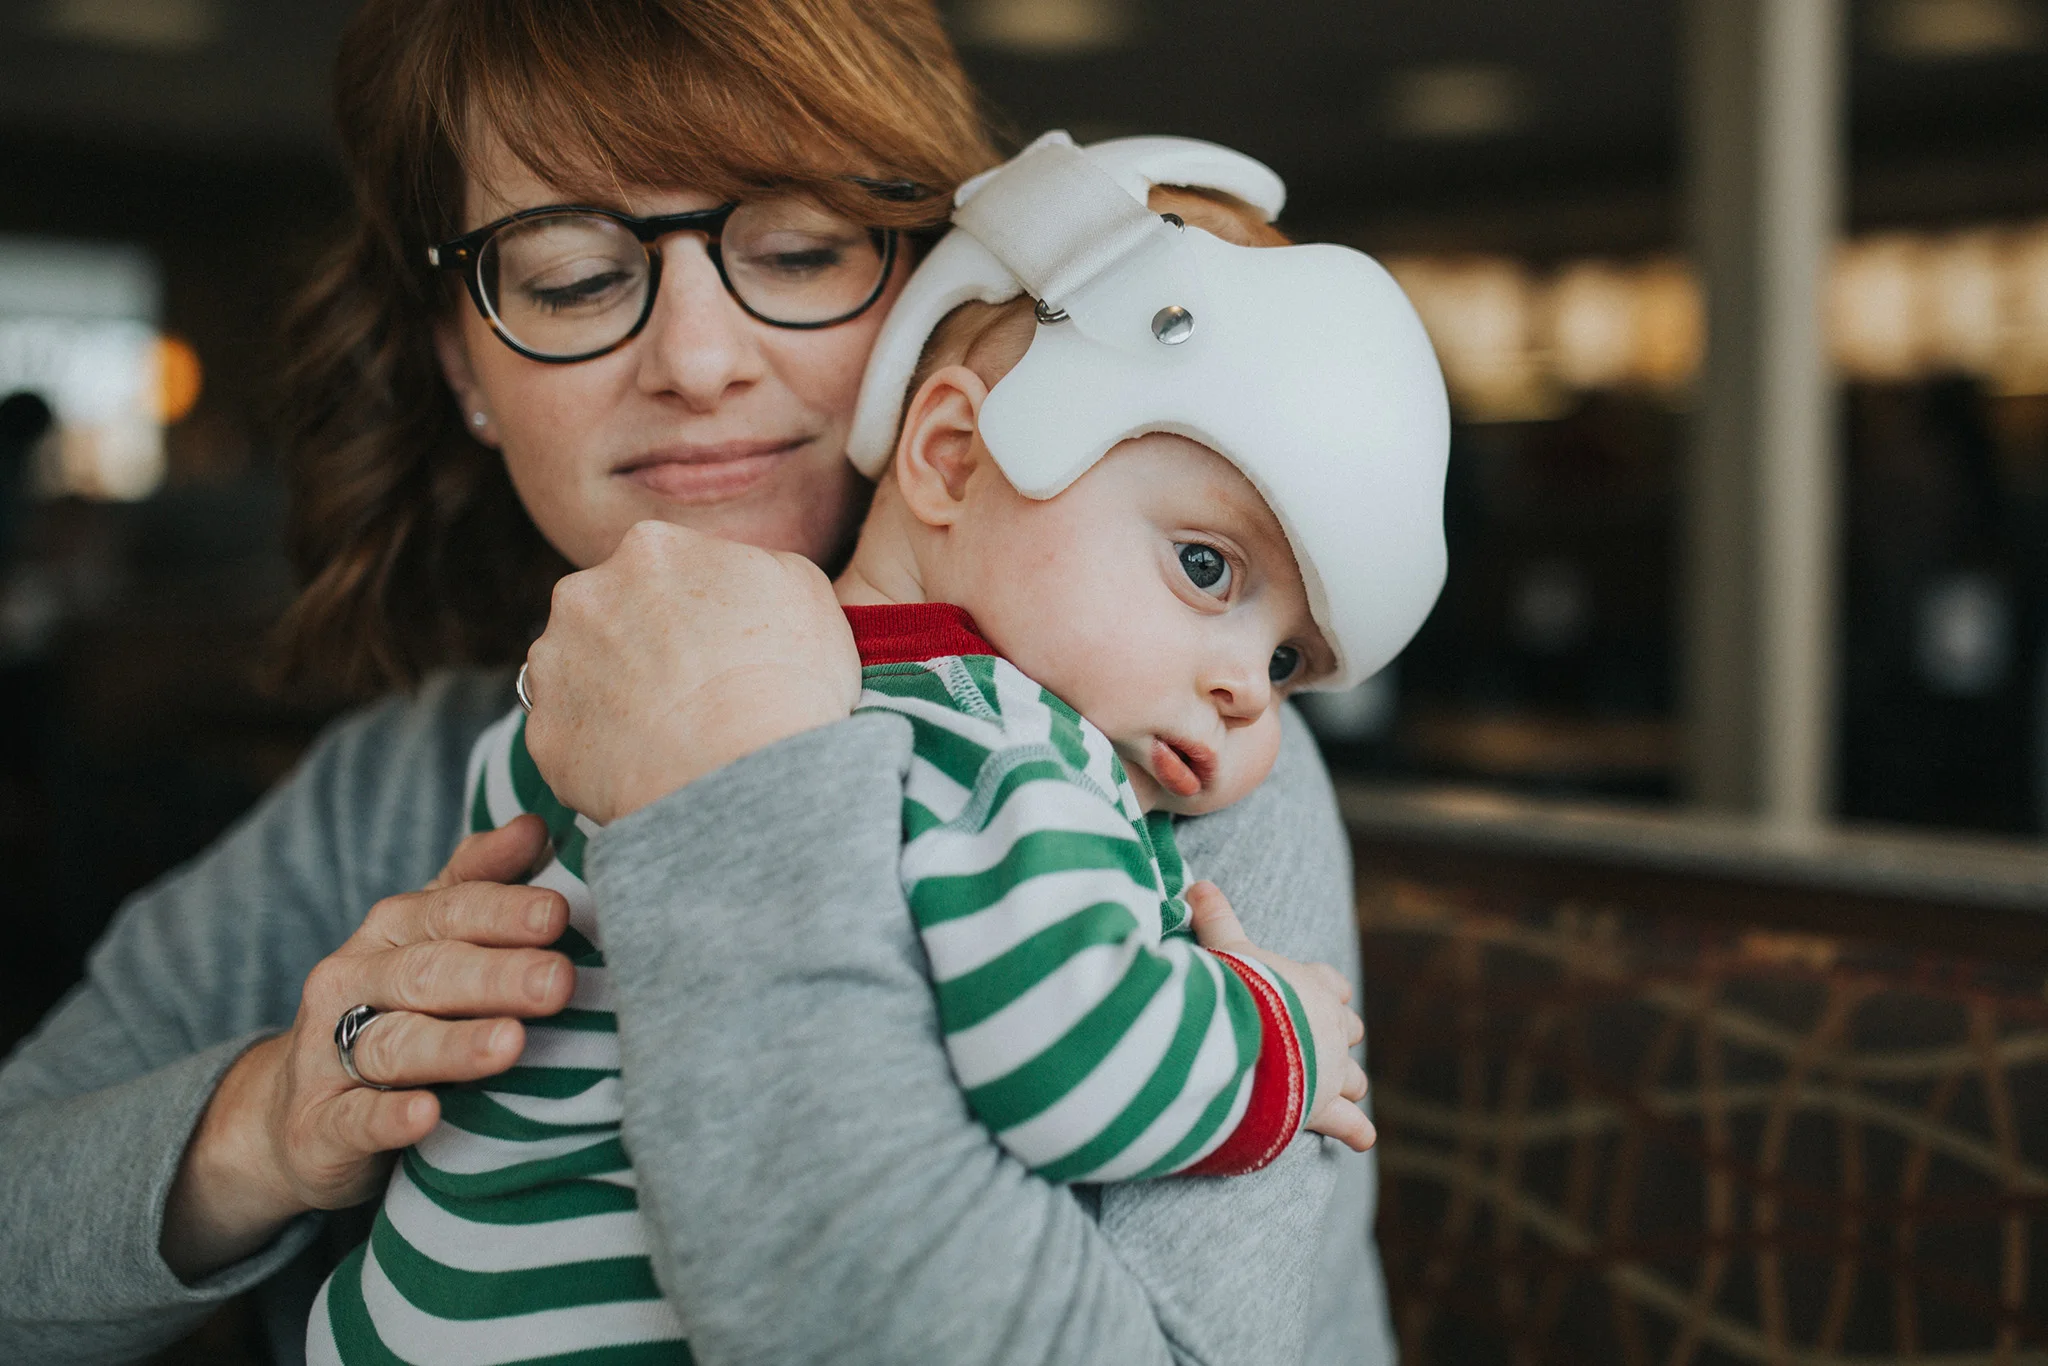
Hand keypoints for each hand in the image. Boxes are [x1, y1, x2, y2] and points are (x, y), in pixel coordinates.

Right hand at [160, 816, 575, 1279]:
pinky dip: (388, 1119)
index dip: (503, 911)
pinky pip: (353, 1120)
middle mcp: (354, 983)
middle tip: (558, 981)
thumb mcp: (427, 943)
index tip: (559, 913)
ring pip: (395, 1044)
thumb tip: (536, 825)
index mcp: (391, 933)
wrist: (296, 1121)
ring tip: (511, 1044)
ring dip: (454, 1044)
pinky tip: (427, 1116)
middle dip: (496, 977)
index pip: (450, 911)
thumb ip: (477, 884)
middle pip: (428, 974)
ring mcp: (328, 1055)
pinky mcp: (318, 1128)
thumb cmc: (392, 1015)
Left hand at [522, 519, 862, 824]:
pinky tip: (645, 764)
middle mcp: (584, 594)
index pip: (662, 568)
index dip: (692, 609)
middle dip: (639, 643)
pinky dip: (600, 750)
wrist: (741, 772)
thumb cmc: (785, 678)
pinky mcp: (542, 735)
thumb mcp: (803, 588)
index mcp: (649, 548)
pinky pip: (570, 738)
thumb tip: (734, 576)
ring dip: (611, 692)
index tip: (715, 644)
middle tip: (690, 687)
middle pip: (609, 613)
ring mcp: (554, 665)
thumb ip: (754, 564)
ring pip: (579, 672)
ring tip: (668, 731)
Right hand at [1186, 880, 1374, 1152]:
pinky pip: (1349, 1124)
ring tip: (1341, 1091)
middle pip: (1348, 1031)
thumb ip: (1214, 918)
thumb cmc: (1236, 988)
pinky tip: (1362, 1138)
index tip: (1322, 995)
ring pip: (1353, 1078)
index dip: (1325, 991)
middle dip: (1339, 1038)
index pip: (1330, 985)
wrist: (1245, 1040)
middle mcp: (1329, 1028)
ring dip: (1347, 1083)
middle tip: (1323, 1044)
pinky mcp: (1321, 1108)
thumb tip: (1196, 883)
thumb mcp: (1224, 947)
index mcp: (1311, 986)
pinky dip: (1356, 1131)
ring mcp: (1329, 1069)